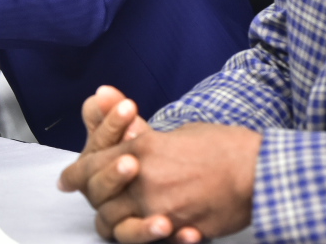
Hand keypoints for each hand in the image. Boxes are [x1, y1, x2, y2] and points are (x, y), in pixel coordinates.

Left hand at [60, 88, 258, 242]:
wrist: (258, 170)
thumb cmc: (221, 146)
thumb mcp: (175, 129)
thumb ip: (134, 125)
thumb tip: (100, 95)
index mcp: (142, 150)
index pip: (92, 166)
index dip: (76, 175)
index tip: (67, 180)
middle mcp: (146, 181)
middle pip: (101, 201)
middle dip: (98, 200)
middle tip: (99, 199)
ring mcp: (162, 209)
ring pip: (120, 227)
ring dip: (119, 222)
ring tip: (126, 217)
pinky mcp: (180, 230)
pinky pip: (153, 240)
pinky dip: (150, 237)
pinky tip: (156, 229)